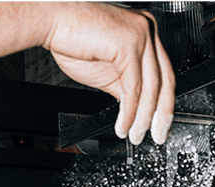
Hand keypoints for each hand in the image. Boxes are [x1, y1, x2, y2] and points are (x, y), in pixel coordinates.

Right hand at [44, 3, 175, 144]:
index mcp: (145, 33)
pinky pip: (133, 88)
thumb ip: (128, 88)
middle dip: (161, 116)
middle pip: (165, 82)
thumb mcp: (109, 72)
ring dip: (142, 118)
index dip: (165, 105)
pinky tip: (123, 125)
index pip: (164, 75)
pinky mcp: (128, 44)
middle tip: (157, 137)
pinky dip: (129, 112)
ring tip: (134, 135)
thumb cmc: (73, 39)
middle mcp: (146, 29)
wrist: (49, 21)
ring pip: (150, 88)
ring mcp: (140, 34)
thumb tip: (140, 111)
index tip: (161, 125)